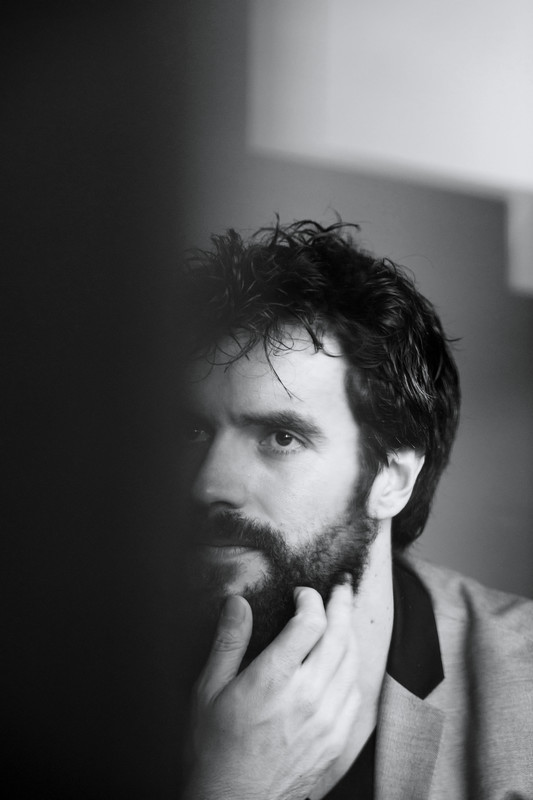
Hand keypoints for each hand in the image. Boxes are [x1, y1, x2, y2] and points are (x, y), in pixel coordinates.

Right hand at [182, 579, 361, 799]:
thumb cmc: (213, 749)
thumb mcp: (208, 690)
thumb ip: (228, 642)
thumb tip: (238, 602)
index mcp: (274, 679)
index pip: (311, 622)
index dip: (311, 598)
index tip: (301, 592)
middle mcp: (307, 696)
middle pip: (340, 636)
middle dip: (342, 604)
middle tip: (342, 586)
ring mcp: (327, 720)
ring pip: (352, 663)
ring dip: (350, 633)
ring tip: (343, 617)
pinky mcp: (336, 740)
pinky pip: (355, 693)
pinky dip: (353, 668)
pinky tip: (343, 661)